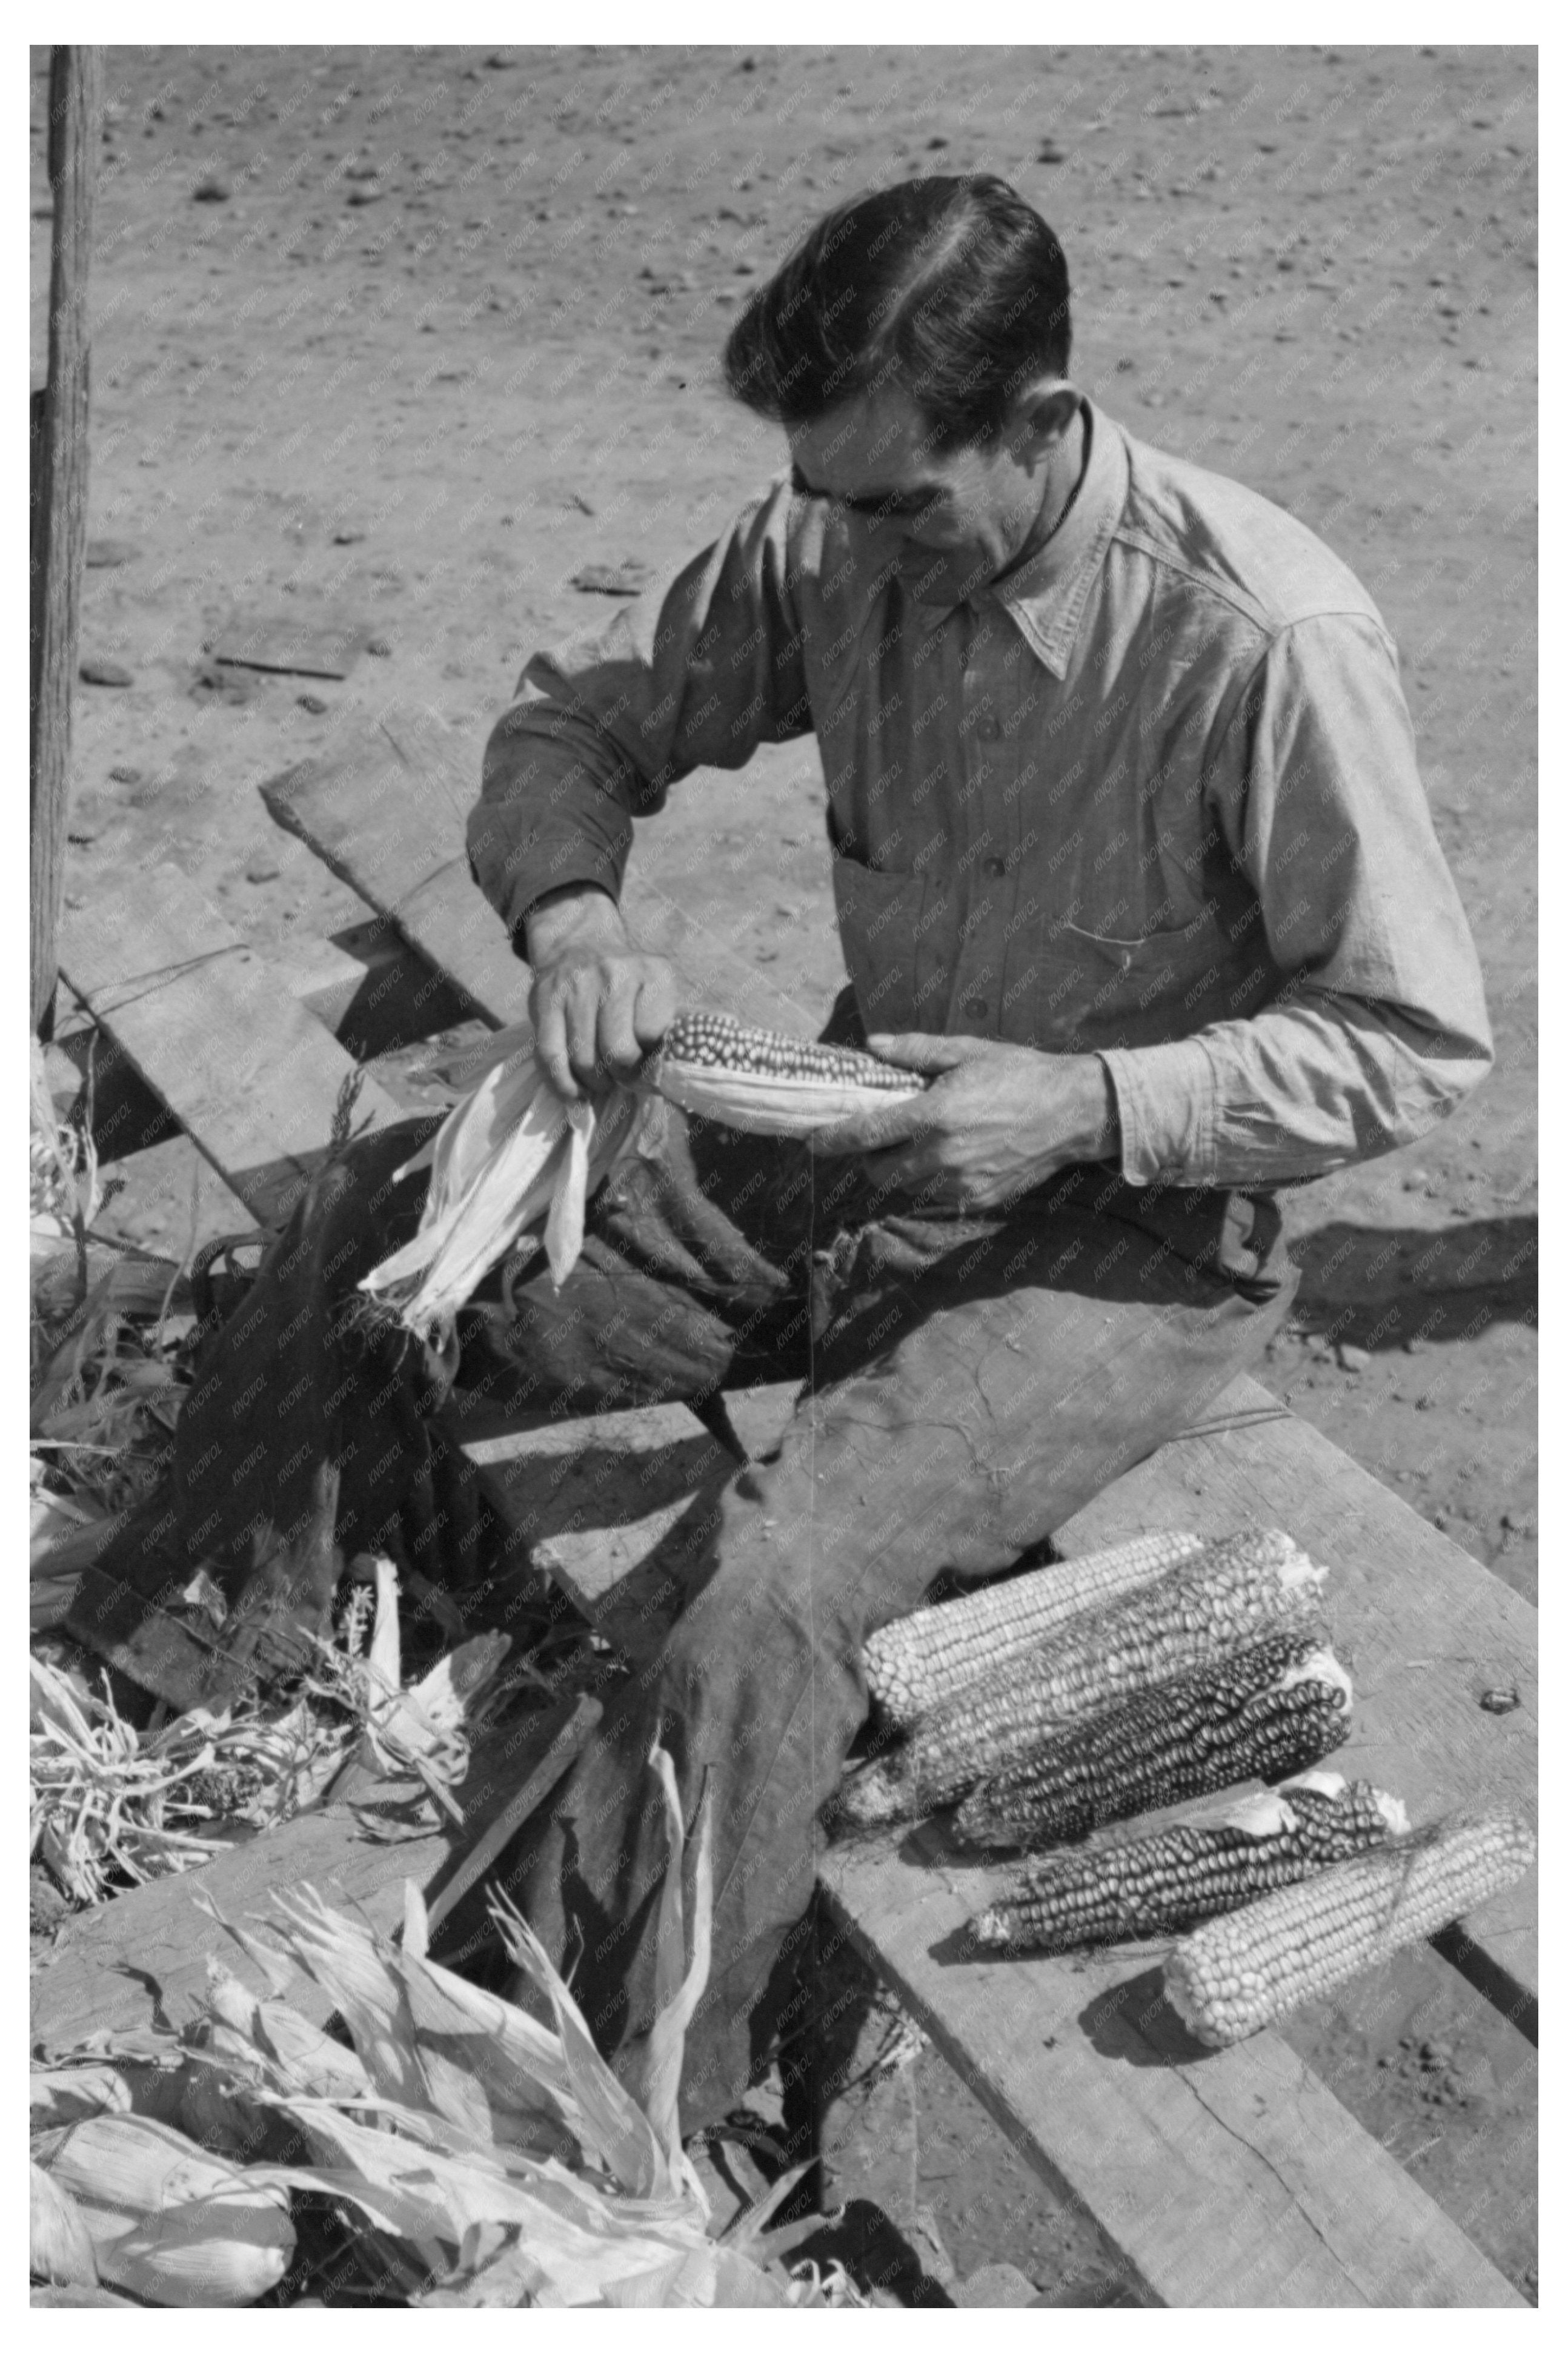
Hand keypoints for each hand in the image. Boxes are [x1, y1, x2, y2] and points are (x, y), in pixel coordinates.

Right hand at [524, 886, 677, 1098]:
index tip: (647, 1065)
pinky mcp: (543, 1000)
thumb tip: (661, 1079)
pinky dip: (562, 1083)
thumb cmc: (628, 982)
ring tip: (601, 1083)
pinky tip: (573, 1092)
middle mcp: (613, 973)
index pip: (651, 1034)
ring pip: (583, 1058)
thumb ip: (665, 1027)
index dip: (649, 1059)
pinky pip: (549, 1055)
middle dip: (622, 1075)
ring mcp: (575, 986)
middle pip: (617, 1050)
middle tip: (623, 1079)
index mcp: (652, 972)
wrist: (580, 944)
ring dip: (594, 1083)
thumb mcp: (658, 990)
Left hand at [808, 1031, 1119, 1211]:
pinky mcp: (978, 1199)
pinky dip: (934, 1180)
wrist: (1072, 1112)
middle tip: (880, 1140)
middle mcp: (941, 1154)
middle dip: (870, 1160)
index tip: (813, 1143)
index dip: (832, 1141)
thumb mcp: (966, 1052)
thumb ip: (914, 1052)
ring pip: (908, 1187)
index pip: (865, 1135)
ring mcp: (960, 1182)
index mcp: (933, 1114)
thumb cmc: (1019, 1074)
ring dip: (903, 1170)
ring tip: (922, 1144)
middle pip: (879, 1172)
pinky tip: (954, 1157)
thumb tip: (871, 1046)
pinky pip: (938, 1195)